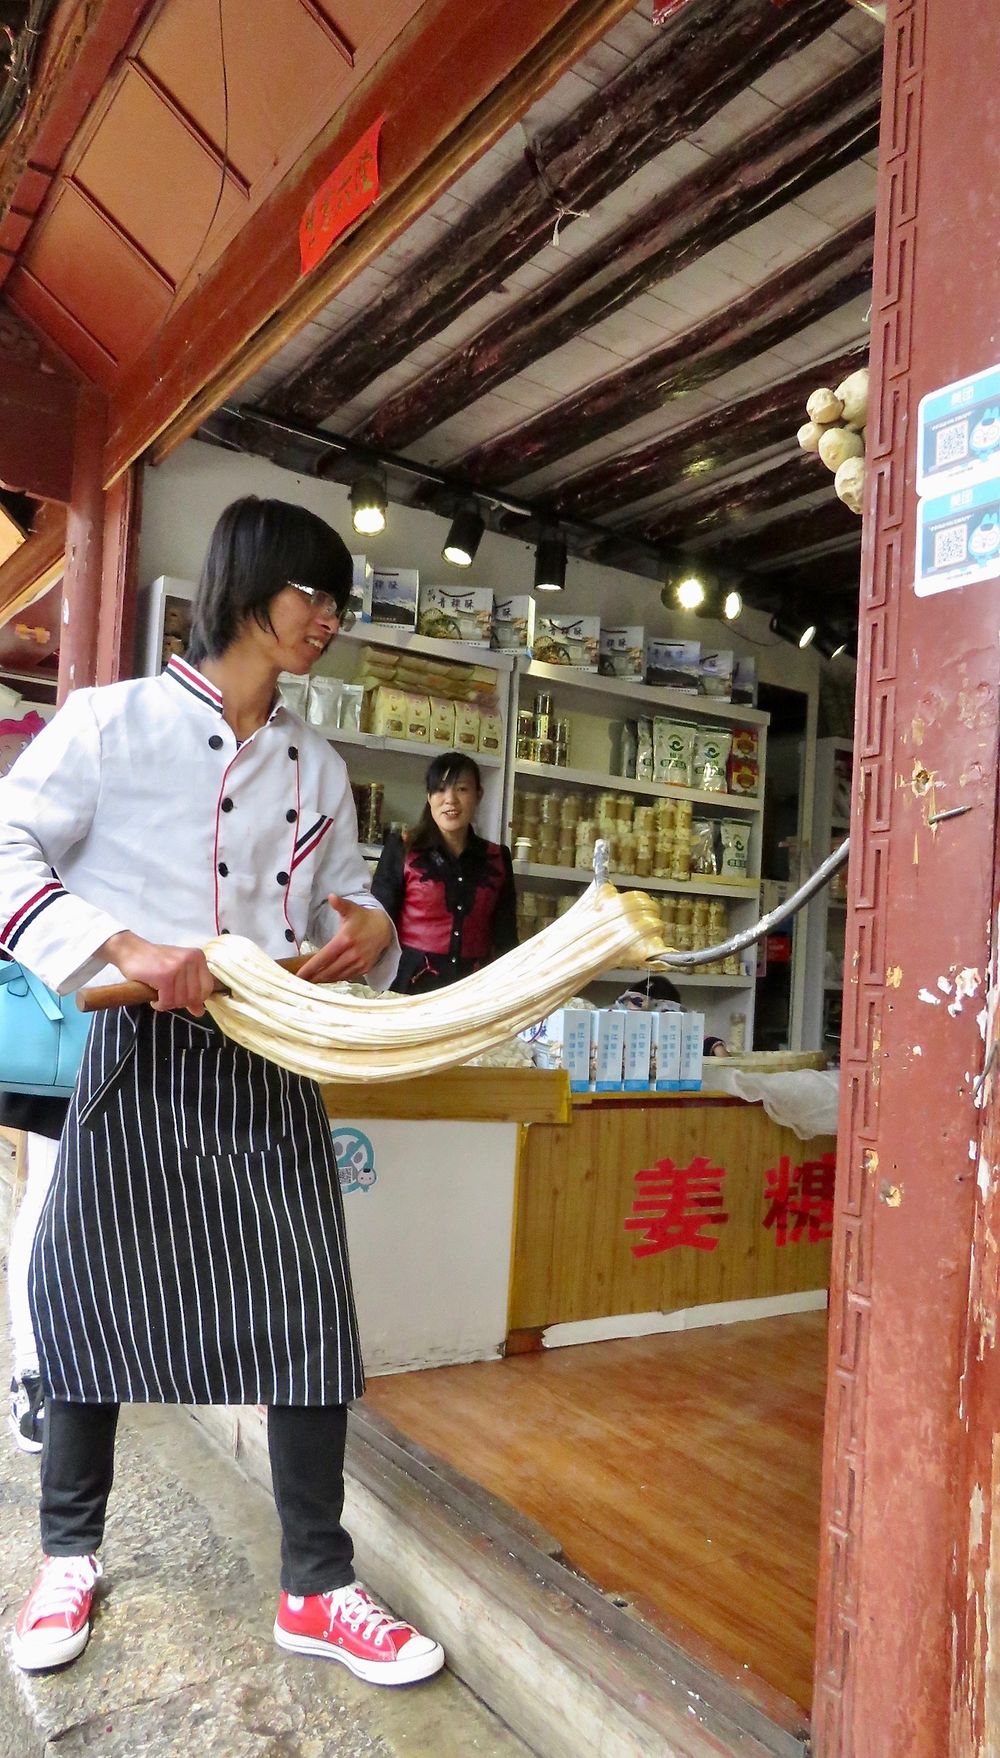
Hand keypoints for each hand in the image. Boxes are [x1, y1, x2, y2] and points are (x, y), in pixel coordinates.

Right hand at [100, 930, 214, 1015]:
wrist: (130, 950)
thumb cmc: (154, 961)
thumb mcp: (177, 972)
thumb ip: (191, 990)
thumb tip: (200, 1012)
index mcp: (197, 957)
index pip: (207, 988)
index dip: (194, 999)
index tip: (181, 997)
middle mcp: (190, 960)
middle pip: (193, 997)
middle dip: (179, 1003)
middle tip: (167, 997)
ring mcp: (177, 967)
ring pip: (180, 1001)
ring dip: (168, 1004)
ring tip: (160, 996)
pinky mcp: (164, 976)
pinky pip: (167, 1001)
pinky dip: (160, 1005)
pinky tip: (154, 998)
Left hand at [296, 895, 393, 983]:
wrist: (384, 928)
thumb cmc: (363, 918)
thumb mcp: (351, 909)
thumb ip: (340, 904)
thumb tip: (331, 896)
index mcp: (345, 940)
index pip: (324, 957)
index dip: (310, 968)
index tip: (299, 975)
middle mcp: (352, 954)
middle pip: (328, 970)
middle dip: (314, 976)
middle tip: (301, 980)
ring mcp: (359, 963)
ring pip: (337, 976)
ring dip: (324, 979)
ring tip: (311, 980)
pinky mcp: (365, 968)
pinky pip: (347, 977)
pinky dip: (336, 978)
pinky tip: (327, 977)